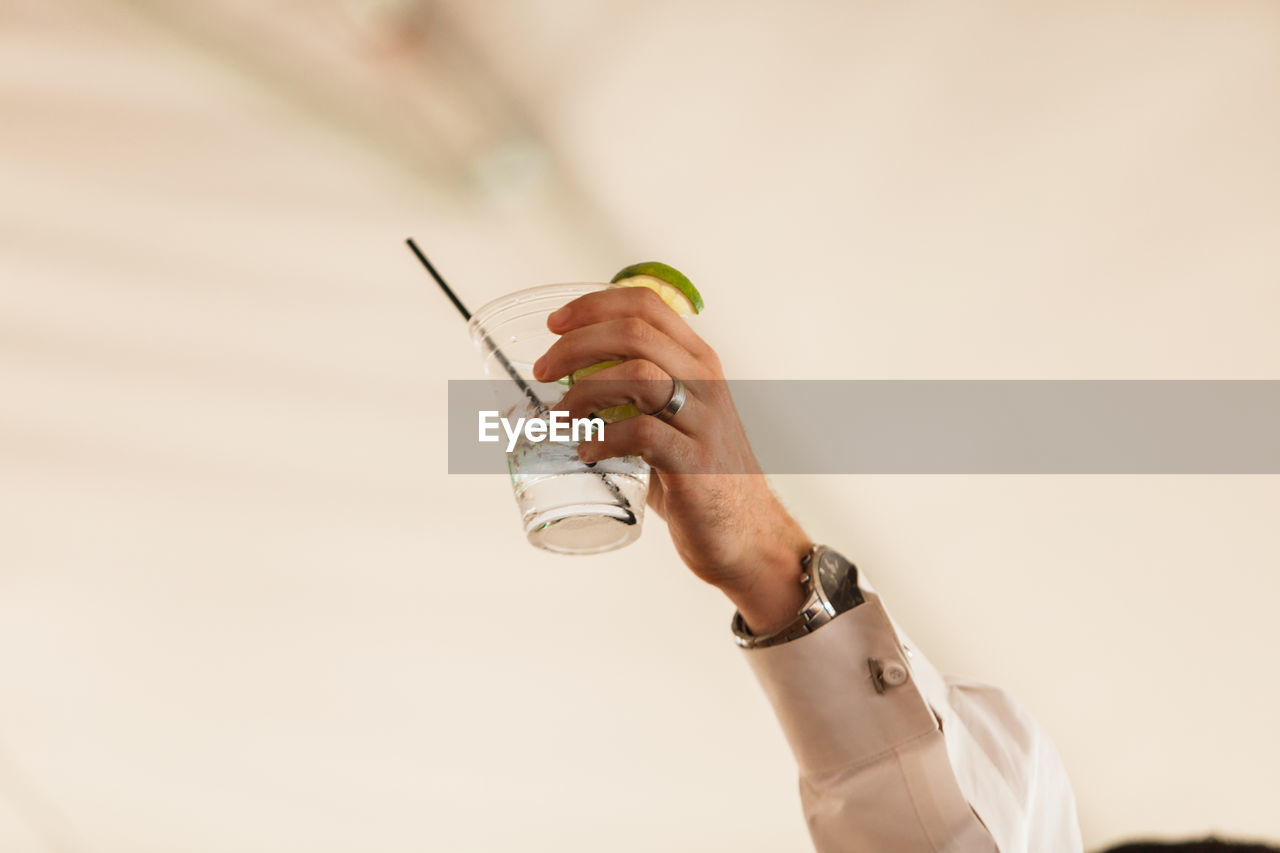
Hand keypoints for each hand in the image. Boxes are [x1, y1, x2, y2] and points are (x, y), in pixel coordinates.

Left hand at [532, 287, 810, 633]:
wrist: (747, 535)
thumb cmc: (699, 476)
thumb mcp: (675, 420)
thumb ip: (636, 396)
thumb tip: (564, 386)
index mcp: (699, 361)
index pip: (647, 304)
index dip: (593, 305)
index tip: (555, 323)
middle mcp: (705, 381)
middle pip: (633, 332)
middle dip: (575, 345)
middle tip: (543, 372)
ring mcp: (703, 421)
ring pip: (637, 374)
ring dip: (585, 391)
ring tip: (560, 417)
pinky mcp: (694, 462)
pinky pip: (641, 433)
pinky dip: (602, 439)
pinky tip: (587, 454)